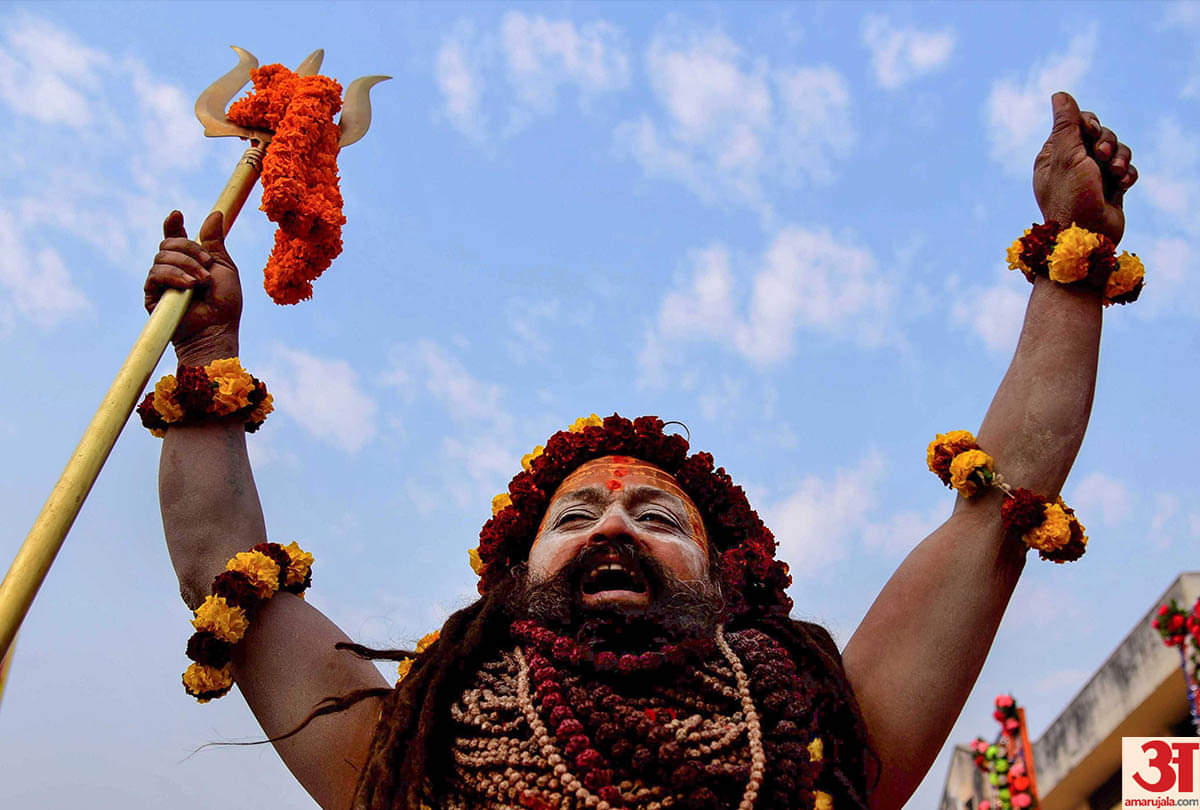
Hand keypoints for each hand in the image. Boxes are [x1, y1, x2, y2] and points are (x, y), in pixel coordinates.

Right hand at [144, 210, 241, 364]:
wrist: (217, 329)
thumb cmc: (225, 303)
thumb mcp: (223, 267)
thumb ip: (215, 242)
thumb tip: (215, 213)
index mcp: (190, 261)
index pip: (175, 238)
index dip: (173, 225)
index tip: (176, 215)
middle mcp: (173, 270)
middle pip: (168, 243)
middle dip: (190, 250)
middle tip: (208, 266)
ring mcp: (161, 282)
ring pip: (161, 257)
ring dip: (186, 265)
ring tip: (202, 282)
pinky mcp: (152, 296)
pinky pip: (155, 275)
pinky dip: (174, 276)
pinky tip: (189, 285)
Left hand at [1034, 92, 1136, 244]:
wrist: (1088, 239)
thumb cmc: (1072, 197)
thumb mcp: (1066, 157)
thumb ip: (1066, 125)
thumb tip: (1059, 95)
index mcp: (1054, 155)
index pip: (1076, 122)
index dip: (1088, 122)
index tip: (1090, 131)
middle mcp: (1072, 164)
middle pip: (1101, 133)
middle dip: (1107, 141)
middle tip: (1100, 156)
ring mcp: (1092, 176)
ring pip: (1117, 150)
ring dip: (1119, 158)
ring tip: (1114, 173)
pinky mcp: (1110, 188)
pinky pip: (1126, 169)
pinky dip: (1127, 174)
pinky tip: (1122, 184)